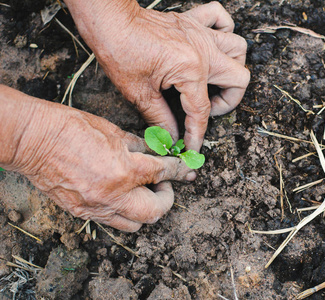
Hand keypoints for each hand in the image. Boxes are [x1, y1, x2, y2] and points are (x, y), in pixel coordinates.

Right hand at [1, 86, 193, 231]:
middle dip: (167, 198)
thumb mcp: (113, 131)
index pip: (163, 173)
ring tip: (143, 191)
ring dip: (147, 209)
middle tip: (163, 183)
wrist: (33, 140)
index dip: (180, 170)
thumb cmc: (70, 128)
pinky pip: (113, 221)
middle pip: (155, 212)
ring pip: (135, 224)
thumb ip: (140, 146)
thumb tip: (157, 153)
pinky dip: (125, 212)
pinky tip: (123, 195)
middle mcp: (113, 195)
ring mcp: (96, 208)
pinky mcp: (83, 213)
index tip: (187, 169)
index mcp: (123, 170)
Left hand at [65, 0, 249, 150]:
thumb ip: (160, 118)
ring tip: (215, 80)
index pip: (201, 110)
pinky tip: (213, 45)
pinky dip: (224, 29)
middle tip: (208, 108)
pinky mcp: (192, 21)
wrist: (110, 20)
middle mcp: (203, 50)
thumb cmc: (120, 51)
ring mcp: (200, 33)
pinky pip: (221, 17)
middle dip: (229, 100)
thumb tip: (171, 136)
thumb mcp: (139, 93)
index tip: (193, 146)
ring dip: (232, 67)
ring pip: (238, 48)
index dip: (197, 134)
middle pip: (238, 79)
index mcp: (191, 70)